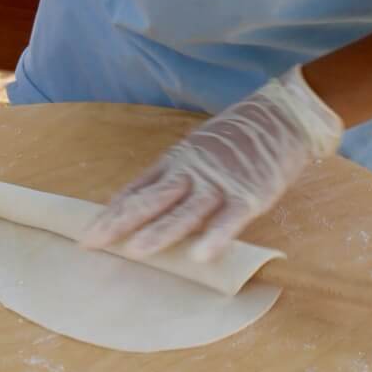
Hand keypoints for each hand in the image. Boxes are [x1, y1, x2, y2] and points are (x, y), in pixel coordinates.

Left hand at [81, 66, 342, 263]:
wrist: (284, 115)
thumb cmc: (239, 136)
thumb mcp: (198, 149)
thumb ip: (175, 175)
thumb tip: (143, 201)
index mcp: (177, 161)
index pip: (136, 189)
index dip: (112, 212)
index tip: (87, 234)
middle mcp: (191, 172)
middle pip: (150, 200)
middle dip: (120, 222)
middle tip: (91, 243)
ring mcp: (219, 184)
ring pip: (184, 212)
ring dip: (160, 232)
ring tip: (135, 251)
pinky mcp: (249, 195)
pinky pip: (229, 220)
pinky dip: (215, 237)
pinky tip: (199, 255)